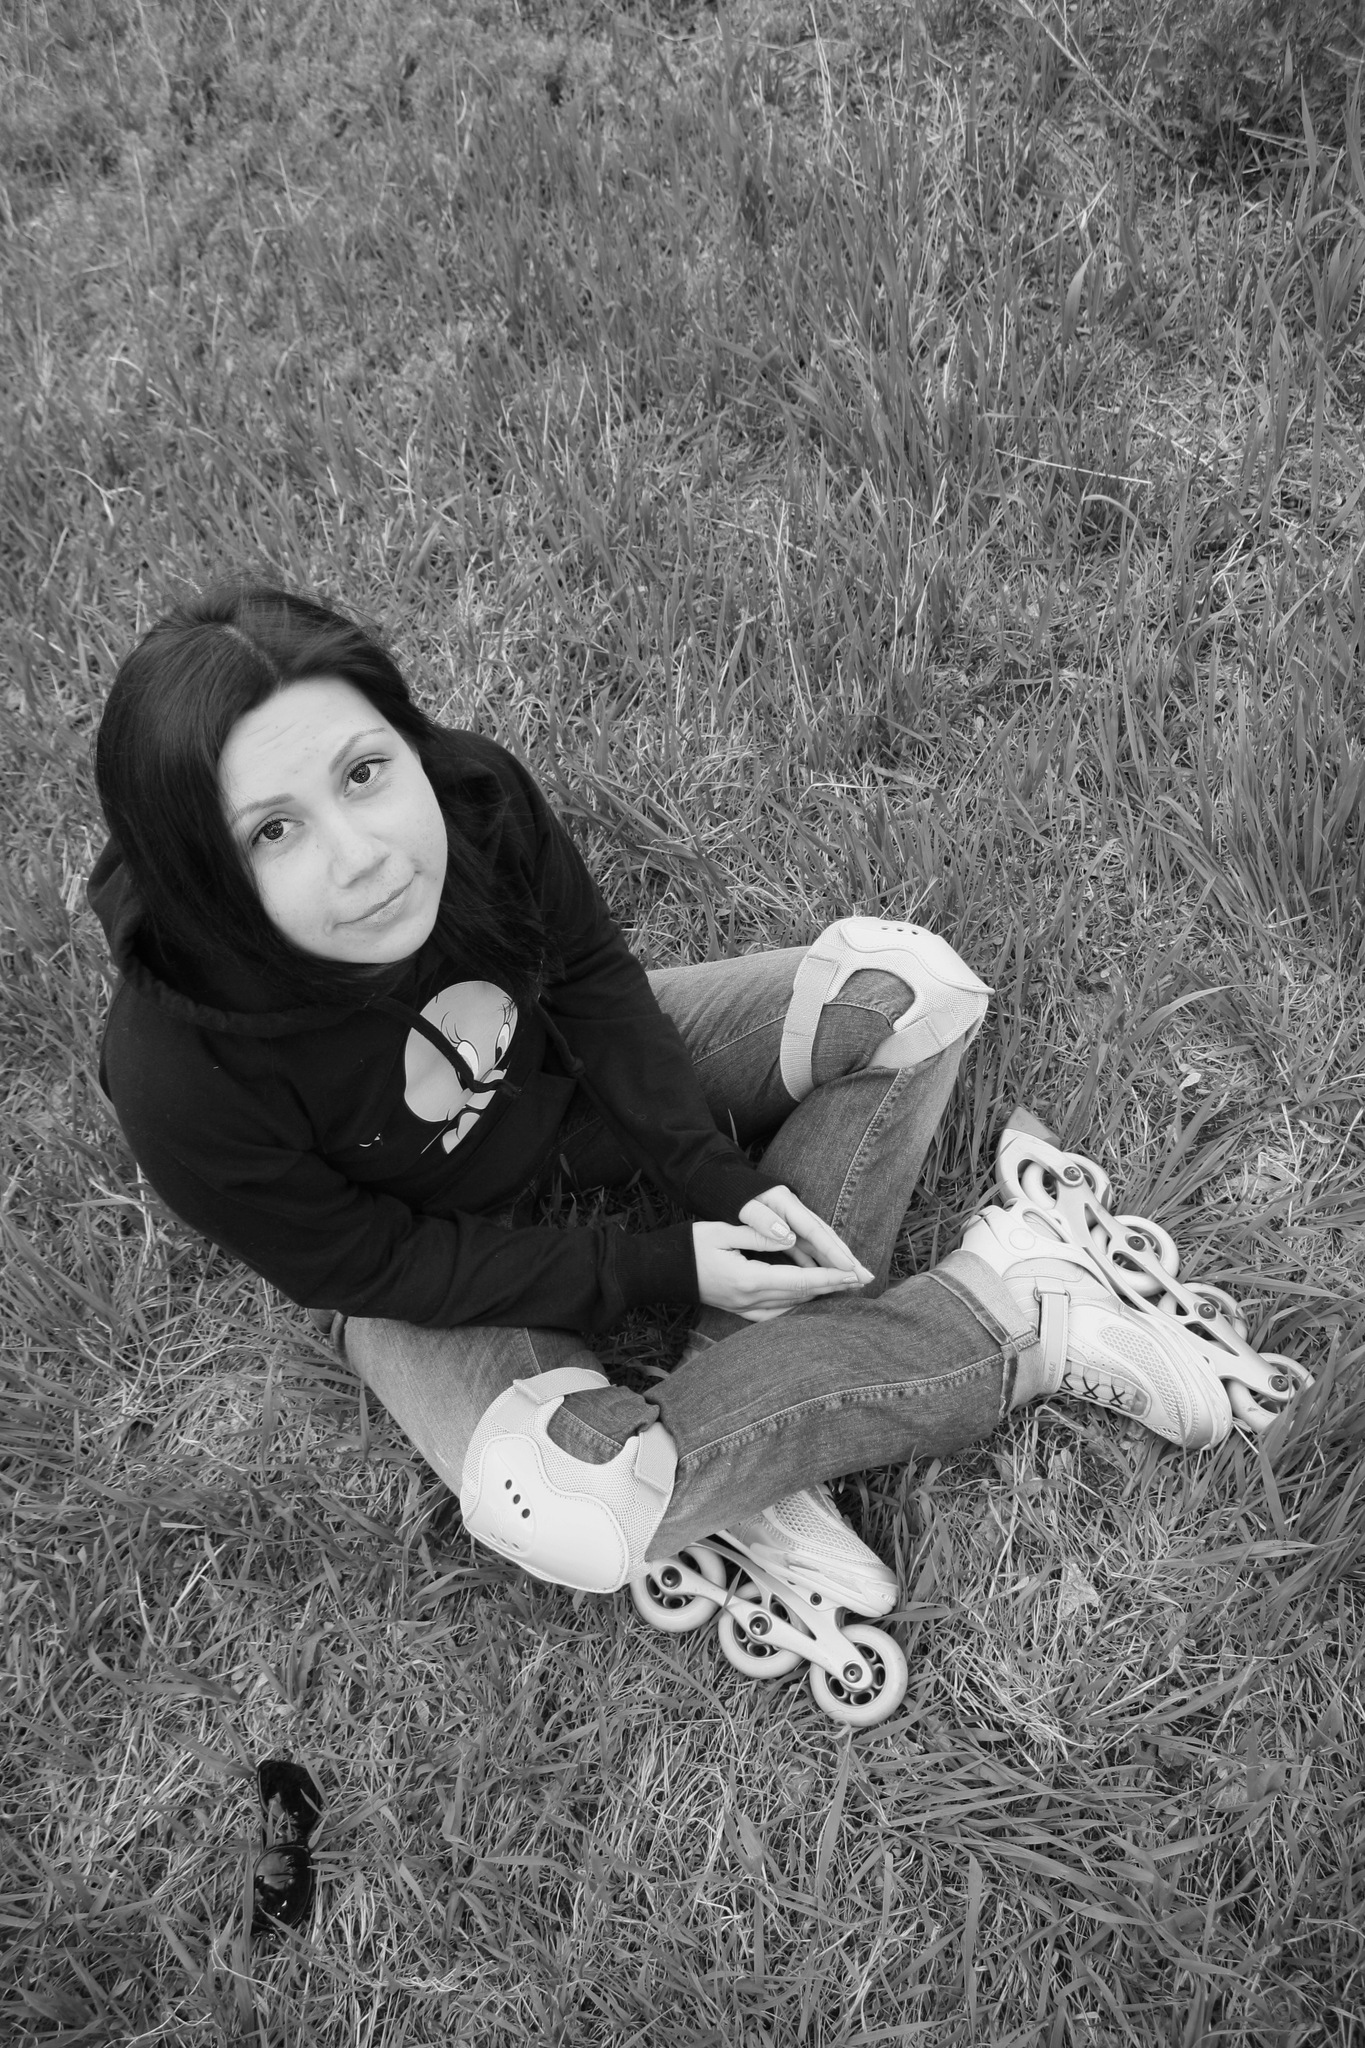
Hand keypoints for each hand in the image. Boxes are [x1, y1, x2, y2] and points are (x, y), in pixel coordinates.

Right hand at [693, 1189, 872, 1322]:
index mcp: (749, 1279)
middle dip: (833, 1288)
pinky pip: (776, 1314)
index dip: (831, 1277)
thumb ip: (757, 1234)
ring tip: (841, 1288)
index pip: (801, 1281)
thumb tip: (789, 1236)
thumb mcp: (721, 1231)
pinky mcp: (739, 1311)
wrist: (659, 1272)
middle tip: (861, 1281)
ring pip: (792, 1307)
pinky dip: (796, 1306)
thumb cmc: (688, 1246)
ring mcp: (744, 1309)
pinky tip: (807, 1300)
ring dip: (818, 1297)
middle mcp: (750, 1300)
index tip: (854, 1273)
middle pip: (802, 1296)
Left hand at [738, 1185, 873, 1281]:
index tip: (849, 1267)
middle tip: (865, 1277)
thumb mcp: (743, 1205)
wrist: (724, 1182)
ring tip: (854, 1280)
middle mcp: (795, 1212)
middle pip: (825, 1236)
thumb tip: (786, 1237)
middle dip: (846, 1258)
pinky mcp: (788, 1228)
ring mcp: (793, 1220)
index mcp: (786, 1204)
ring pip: (819, 1243)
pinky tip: (825, 1278)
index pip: (814, 1231)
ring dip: (836, 1262)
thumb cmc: (732, 1196)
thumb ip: (761, 1219)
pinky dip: (818, 1262)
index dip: (832, 1250)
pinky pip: (807, 1247)